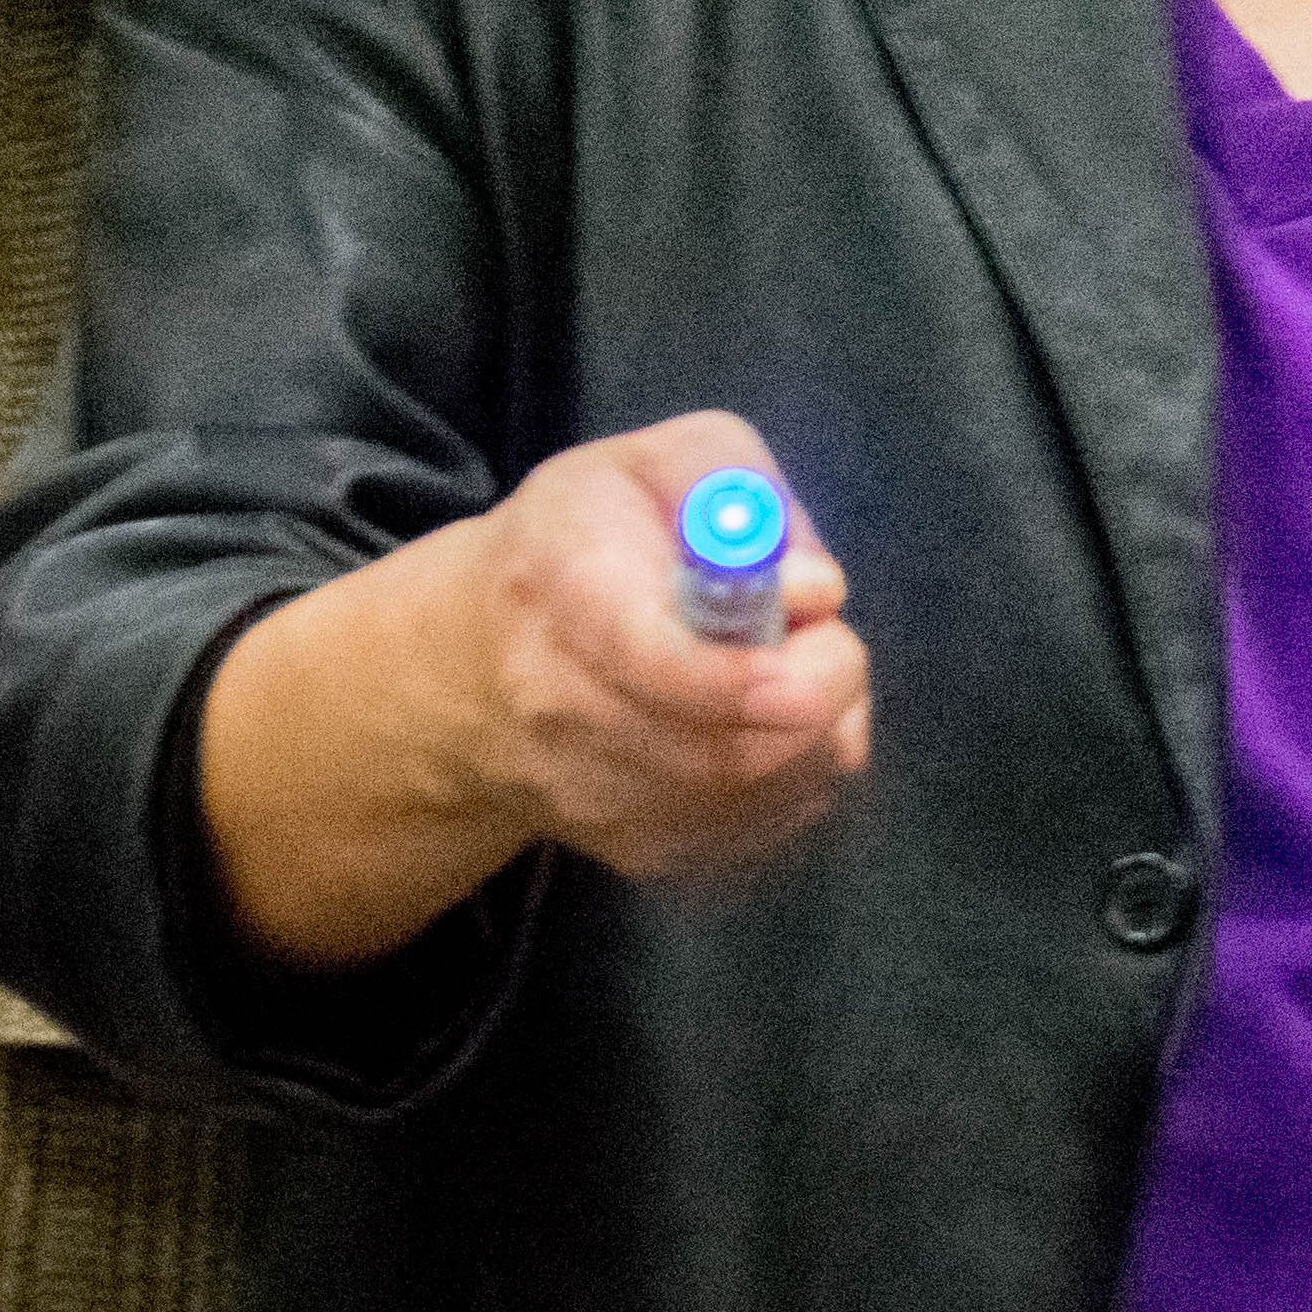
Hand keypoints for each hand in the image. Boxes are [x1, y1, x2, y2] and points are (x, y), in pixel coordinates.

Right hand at [435, 415, 867, 880]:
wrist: (481, 658)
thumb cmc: (591, 537)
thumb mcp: (654, 462)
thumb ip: (742, 491)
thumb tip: (816, 590)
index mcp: (562, 588)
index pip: (646, 657)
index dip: (734, 673)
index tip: (802, 656)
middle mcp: (561, 710)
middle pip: (720, 751)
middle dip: (818, 693)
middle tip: (830, 641)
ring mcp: (592, 797)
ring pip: (755, 796)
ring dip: (822, 734)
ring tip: (802, 672)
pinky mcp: (635, 850)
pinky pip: (758, 830)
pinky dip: (802, 778)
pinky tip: (778, 725)